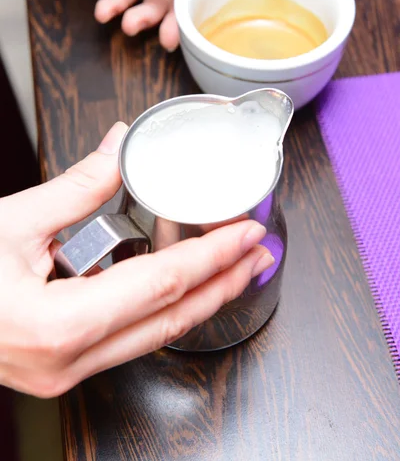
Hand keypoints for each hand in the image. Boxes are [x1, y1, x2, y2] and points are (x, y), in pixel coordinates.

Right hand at [0, 123, 271, 397]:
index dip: (211, 259)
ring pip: (153, 336)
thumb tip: (117, 146)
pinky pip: (127, 339)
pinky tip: (179, 288)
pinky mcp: (61, 366)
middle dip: (222, 286)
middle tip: (258, 256)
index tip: (245, 235)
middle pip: (170, 321)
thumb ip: (76, 187)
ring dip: (197, 299)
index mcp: (58, 324)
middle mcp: (68, 361)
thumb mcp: (11, 222)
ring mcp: (65, 371)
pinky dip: (160, 310)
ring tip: (231, 268)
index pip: (160, 286)